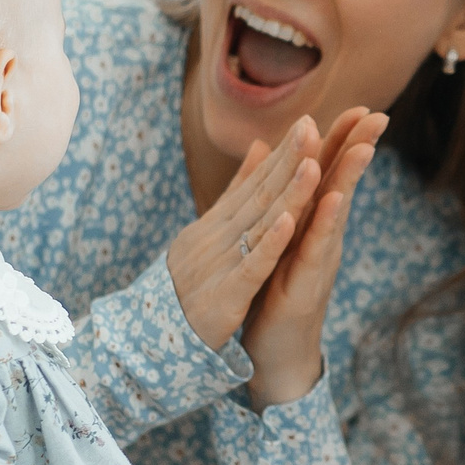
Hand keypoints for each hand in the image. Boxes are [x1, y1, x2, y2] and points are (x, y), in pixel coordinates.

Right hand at [166, 117, 324, 350]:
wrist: (153, 341)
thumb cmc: (185, 286)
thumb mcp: (208, 234)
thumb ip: (236, 192)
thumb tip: (259, 147)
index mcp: (216, 225)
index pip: (255, 184)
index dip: (281, 154)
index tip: (307, 123)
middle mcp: (217, 238)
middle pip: (259, 195)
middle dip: (286, 161)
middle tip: (311, 127)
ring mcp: (220, 265)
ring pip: (259, 225)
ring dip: (286, 195)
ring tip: (311, 165)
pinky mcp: (225, 296)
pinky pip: (250, 267)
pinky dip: (269, 244)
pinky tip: (289, 222)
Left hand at [243, 107, 387, 407]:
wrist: (274, 354)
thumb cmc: (275, 296)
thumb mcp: (280, 242)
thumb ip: (286, 204)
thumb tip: (282, 161)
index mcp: (311, 226)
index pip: (329, 174)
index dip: (343, 141)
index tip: (360, 106)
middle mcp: (322, 240)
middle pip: (342, 186)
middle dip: (358, 150)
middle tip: (378, 115)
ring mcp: (317, 263)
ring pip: (334, 215)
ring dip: (348, 181)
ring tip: (362, 148)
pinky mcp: (304, 287)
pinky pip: (315, 251)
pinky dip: (324, 225)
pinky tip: (332, 201)